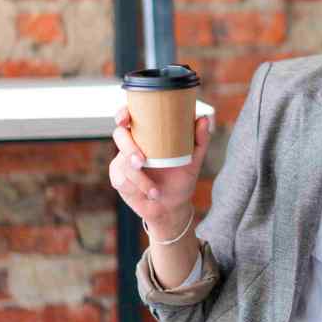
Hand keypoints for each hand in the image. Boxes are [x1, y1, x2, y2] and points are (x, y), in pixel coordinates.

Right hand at [109, 106, 211, 238]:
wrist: (173, 206)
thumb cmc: (181, 178)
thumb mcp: (194, 160)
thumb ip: (200, 140)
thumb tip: (202, 118)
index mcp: (148, 135)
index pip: (131, 117)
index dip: (123, 114)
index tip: (125, 119)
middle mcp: (133, 144)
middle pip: (120, 136)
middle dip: (129, 149)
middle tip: (141, 162)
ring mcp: (123, 161)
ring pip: (121, 163)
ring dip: (138, 178)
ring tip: (155, 191)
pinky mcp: (119, 178)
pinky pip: (121, 180)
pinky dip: (136, 188)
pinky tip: (150, 194)